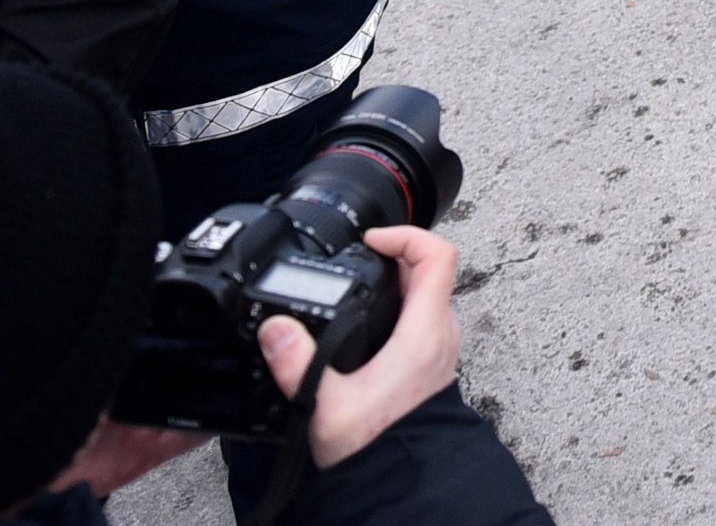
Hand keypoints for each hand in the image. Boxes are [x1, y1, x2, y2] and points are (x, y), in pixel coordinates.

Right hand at [257, 227, 460, 470]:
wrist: (398, 482)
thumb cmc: (375, 448)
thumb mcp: (325, 405)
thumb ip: (297, 364)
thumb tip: (276, 328)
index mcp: (425, 332)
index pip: (438, 255)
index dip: (405, 235)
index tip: (369, 240)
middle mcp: (439, 334)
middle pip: (428, 270)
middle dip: (391, 256)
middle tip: (356, 258)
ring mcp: (437, 349)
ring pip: (424, 294)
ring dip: (394, 282)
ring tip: (356, 282)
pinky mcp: (427, 363)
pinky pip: (419, 317)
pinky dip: (394, 306)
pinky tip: (362, 321)